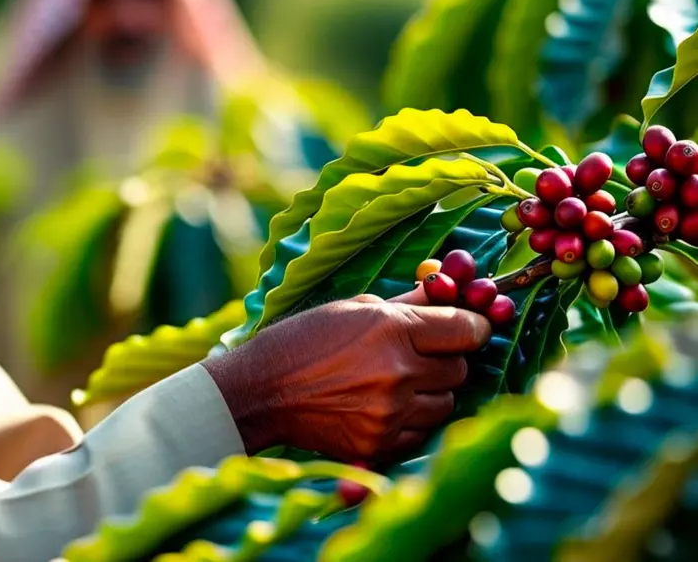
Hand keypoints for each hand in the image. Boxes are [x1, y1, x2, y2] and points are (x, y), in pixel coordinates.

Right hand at [202, 287, 490, 461]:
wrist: (260, 392)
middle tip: (420, 357)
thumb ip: (404, 305)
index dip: (473, 327)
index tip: (468, 329)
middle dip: (446, 361)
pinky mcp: (381, 442)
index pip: (467, 329)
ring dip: (431, 393)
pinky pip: (423, 432)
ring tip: (397, 384)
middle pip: (460, 369)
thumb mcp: (351, 309)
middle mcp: (398, 370)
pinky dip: (413, 421)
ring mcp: (391, 411)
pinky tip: (384, 407)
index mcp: (391, 328)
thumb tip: (447, 291)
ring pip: (447, 403)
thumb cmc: (301, 342)